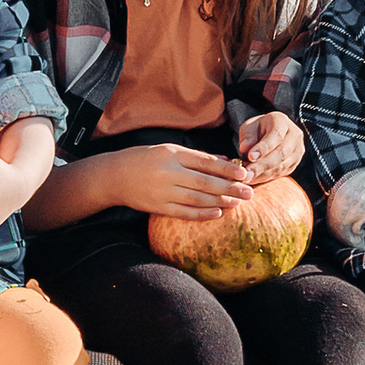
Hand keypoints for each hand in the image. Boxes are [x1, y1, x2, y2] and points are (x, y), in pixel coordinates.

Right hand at [121, 139, 258, 223]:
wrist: (115, 176)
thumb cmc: (144, 159)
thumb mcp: (168, 150)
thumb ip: (196, 156)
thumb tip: (225, 159)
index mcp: (172, 154)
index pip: (205, 162)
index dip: (226, 169)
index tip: (244, 174)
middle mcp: (169, 173)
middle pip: (205, 182)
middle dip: (229, 188)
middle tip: (249, 192)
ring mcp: (163, 191)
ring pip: (198, 198)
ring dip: (220, 201)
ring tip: (238, 203)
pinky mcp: (158, 206)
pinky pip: (184, 212)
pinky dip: (202, 214)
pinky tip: (218, 213)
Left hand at [236, 112, 303, 182]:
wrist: (268, 134)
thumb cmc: (257, 129)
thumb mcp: (249, 127)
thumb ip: (247, 136)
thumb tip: (245, 148)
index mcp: (282, 121)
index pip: (276, 135)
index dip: (263, 148)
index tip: (250, 156)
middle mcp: (294, 135)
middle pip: (281, 153)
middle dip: (262, 165)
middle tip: (247, 173)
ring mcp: (297, 151)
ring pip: (281, 165)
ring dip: (263, 174)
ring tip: (248, 177)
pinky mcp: (295, 164)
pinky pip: (281, 173)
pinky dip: (266, 177)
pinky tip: (254, 179)